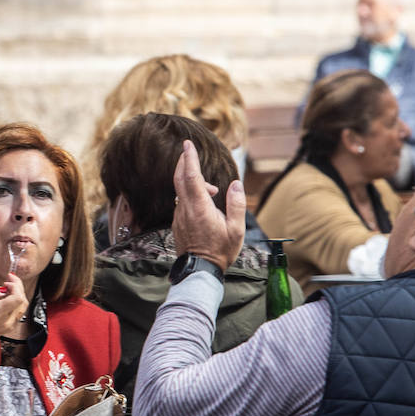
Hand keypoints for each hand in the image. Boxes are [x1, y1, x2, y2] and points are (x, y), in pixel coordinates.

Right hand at [0, 277, 27, 365]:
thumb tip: (0, 289)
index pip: (18, 297)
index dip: (16, 285)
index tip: (8, 279)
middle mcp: (7, 321)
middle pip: (23, 301)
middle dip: (18, 287)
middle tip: (9, 280)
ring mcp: (9, 325)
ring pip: (23, 307)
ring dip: (18, 294)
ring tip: (8, 288)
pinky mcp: (9, 327)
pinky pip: (18, 312)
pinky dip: (16, 302)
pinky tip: (7, 298)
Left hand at [172, 139, 245, 272]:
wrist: (200, 271)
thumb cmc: (220, 251)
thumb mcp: (236, 230)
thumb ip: (237, 204)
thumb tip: (237, 184)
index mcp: (200, 208)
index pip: (192, 177)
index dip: (189, 158)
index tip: (187, 144)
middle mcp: (186, 209)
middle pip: (180, 179)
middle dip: (183, 162)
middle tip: (188, 150)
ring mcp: (179, 216)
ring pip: (181, 191)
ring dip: (193, 182)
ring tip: (215, 191)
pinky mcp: (178, 223)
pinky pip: (182, 202)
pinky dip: (191, 194)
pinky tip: (206, 202)